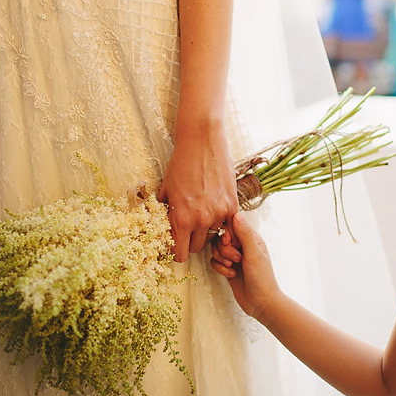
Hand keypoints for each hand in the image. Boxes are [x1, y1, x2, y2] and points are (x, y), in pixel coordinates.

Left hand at [159, 130, 237, 261]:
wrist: (202, 141)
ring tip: (203, 214)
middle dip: (192, 242)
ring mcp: (219, 213)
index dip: (177, 251)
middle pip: (197, 248)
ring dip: (208, 231)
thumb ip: (165, 213)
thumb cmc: (181, 163)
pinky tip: (218, 215)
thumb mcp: (165, 189)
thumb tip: (163, 228)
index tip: (177, 245)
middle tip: (189, 229)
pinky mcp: (232, 205)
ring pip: (214, 236)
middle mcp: (200, 220)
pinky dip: (225, 226)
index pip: (180, 254)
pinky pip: (230, 227)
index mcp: (180, 219)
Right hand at [210, 212, 280, 320]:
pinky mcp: (227, 268)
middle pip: (221, 237)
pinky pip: (214, 262)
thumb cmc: (262, 278)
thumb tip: (236, 213)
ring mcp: (234, 257)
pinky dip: (220, 268)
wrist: (261, 303)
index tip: (229, 242)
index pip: (232, 224)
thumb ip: (244, 234)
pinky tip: (230, 275)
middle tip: (236, 260)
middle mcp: (242, 245)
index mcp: (252, 238)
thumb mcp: (254, 254)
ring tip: (233, 267)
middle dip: (224, 249)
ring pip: (216, 249)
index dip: (226, 232)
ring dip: (222, 259)